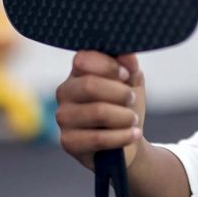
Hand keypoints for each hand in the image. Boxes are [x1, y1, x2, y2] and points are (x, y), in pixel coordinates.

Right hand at [56, 52, 144, 168]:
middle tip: (131, 100)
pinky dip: (122, 136)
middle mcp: (65, 92)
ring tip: (133, 120)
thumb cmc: (125, 106)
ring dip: (124, 116)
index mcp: (77, 73)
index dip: (108, 66)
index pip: (83, 60)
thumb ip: (129, 66)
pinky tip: (133, 134)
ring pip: (97, 112)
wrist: (127, 140)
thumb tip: (127, 54)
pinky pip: (98, 138)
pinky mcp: (68, 142)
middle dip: (119, 93)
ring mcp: (63, 117)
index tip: (126, 75)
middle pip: (90, 85)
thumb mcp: (132, 82)